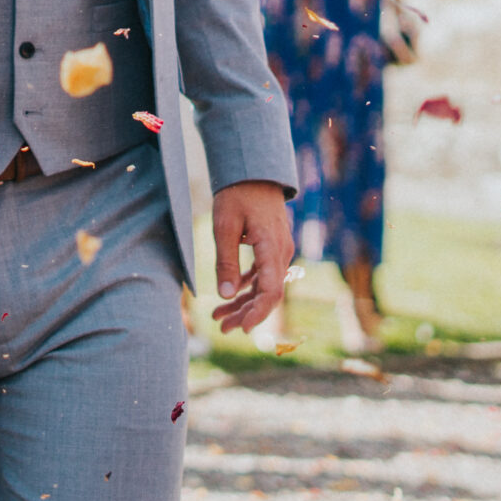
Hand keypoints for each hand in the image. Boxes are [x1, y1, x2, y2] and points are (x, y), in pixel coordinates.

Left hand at [209, 179, 291, 332]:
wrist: (253, 171)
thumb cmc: (237, 194)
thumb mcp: (224, 226)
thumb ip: (226, 261)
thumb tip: (225, 295)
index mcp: (272, 248)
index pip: (271, 291)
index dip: (258, 313)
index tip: (243, 329)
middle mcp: (281, 253)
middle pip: (267, 294)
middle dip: (246, 314)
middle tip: (222, 328)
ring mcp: (278, 250)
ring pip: (264, 286)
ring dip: (244, 303)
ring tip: (219, 319)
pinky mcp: (271, 247)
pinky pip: (262, 274)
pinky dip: (246, 286)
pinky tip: (230, 296)